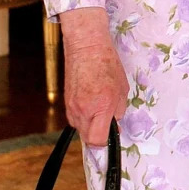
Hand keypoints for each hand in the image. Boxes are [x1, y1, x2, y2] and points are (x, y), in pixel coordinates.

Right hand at [60, 9, 128, 146]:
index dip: (105, 143)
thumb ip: (118, 111)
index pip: (97, 139)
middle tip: (107, 125)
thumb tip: (114, 125)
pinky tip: (90, 107)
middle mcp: (84, 109)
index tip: (112, 136)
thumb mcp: (122, 90)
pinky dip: (82, 118)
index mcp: (101, 106)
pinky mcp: (66, 101)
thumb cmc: (107, 64)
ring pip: (79, 129)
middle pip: (87, 138)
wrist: (86, 46)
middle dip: (98, 136)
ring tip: (98, 113)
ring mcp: (72, 106)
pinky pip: (74, 118)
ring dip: (89, 127)